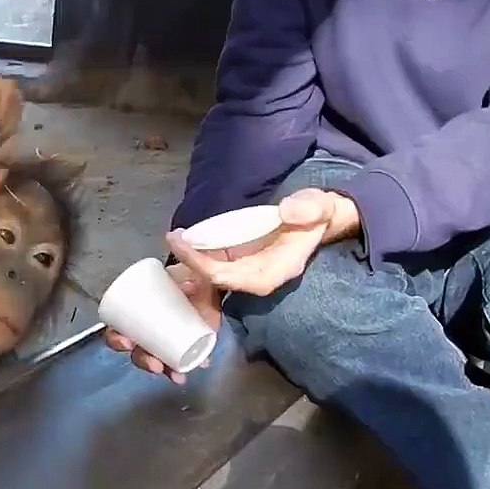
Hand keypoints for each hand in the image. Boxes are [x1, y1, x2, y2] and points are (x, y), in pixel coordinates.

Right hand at [101, 262, 222, 384]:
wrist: (205, 284)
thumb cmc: (182, 278)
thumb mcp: (178, 274)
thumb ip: (183, 277)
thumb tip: (189, 285)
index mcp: (135, 313)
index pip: (116, 329)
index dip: (116, 339)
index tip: (127, 342)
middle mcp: (147, 330)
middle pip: (137, 351)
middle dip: (143, 361)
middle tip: (154, 364)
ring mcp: (166, 340)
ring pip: (158, 360)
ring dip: (165, 370)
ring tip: (175, 374)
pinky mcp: (185, 345)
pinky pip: (181, 361)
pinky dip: (187, 367)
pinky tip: (193, 370)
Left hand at [166, 189, 360, 297]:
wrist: (321, 220)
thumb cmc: (317, 214)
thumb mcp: (320, 206)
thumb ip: (310, 208)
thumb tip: (288, 211)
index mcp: (275, 270)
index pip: (233, 277)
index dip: (204, 265)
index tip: (181, 243)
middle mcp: (257, 276)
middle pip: (216, 282)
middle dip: (189, 268)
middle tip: (170, 242)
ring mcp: (246, 270)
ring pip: (210, 278)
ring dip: (187, 267)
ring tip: (169, 244)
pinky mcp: (239, 260)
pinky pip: (212, 265)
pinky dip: (194, 258)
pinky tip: (178, 244)